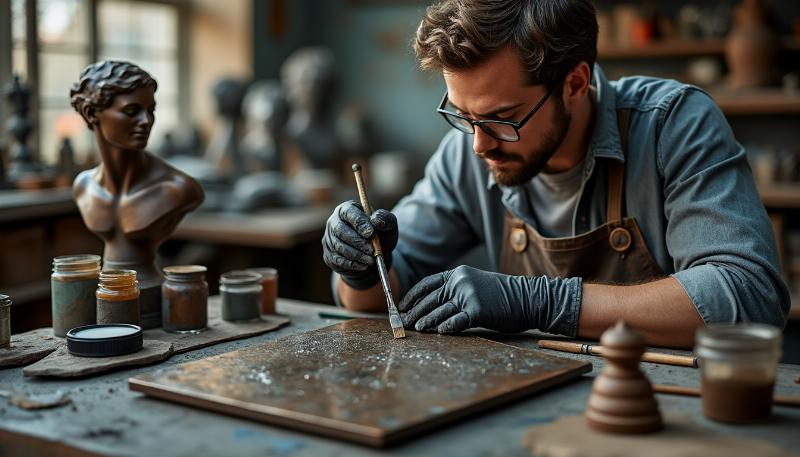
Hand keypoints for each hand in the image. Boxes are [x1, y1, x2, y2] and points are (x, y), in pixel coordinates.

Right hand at [322, 200, 398, 289]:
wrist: (374, 255)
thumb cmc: (380, 235)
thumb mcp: (388, 225)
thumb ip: (385, 218)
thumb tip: (376, 219)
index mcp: (347, 209)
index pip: (348, 212)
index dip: (359, 222)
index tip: (370, 233)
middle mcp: (334, 222)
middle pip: (340, 230)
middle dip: (357, 241)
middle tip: (372, 250)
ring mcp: (329, 239)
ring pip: (339, 247)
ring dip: (357, 255)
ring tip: (372, 260)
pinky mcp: (329, 255)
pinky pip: (338, 260)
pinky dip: (352, 264)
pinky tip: (364, 265)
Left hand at [398, 265, 581, 334]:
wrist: (528, 298)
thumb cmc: (502, 296)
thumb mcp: (475, 285)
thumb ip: (455, 292)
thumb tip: (432, 308)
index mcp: (458, 274)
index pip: (427, 284)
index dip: (412, 296)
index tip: (402, 306)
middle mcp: (460, 281)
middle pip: (430, 299)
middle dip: (415, 312)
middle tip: (404, 323)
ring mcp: (469, 295)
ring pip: (440, 311)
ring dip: (427, 321)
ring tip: (417, 329)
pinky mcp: (478, 310)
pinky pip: (457, 320)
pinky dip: (446, 327)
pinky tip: (439, 332)